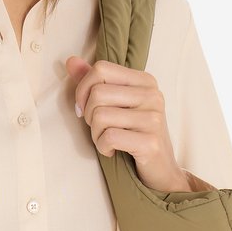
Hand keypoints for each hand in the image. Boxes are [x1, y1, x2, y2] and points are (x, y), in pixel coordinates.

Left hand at [65, 56, 190, 192]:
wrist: (160, 169)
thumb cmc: (134, 134)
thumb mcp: (116, 105)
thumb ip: (94, 82)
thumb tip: (71, 61)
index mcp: (145, 81)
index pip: (101, 69)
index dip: (83, 89)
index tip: (84, 108)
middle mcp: (152, 95)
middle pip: (97, 93)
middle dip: (89, 116)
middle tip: (99, 129)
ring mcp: (153, 118)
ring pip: (100, 116)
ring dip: (95, 134)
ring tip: (107, 140)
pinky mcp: (150, 141)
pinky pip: (109, 137)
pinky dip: (103, 147)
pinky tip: (112, 151)